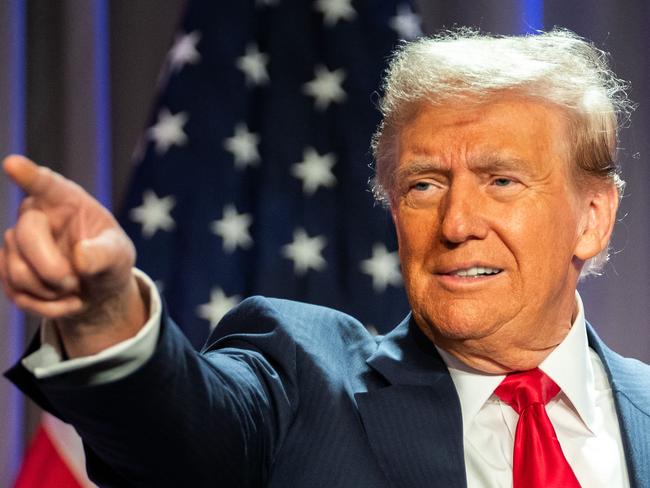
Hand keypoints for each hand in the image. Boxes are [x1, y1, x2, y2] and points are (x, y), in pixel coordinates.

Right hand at [0, 155, 146, 356]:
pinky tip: (65, 302)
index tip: (13, 164)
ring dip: (51, 292)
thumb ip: (105, 254)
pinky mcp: (7, 269)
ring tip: (74, 290)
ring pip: (17, 271)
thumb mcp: (119, 256)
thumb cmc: (109, 260)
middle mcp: (35, 214)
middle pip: (24, 236)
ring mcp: (16, 242)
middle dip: (52, 269)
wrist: (96, 289)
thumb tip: (80, 257)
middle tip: (75, 282)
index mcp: (65, 200)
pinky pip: (16, 293)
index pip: (44, 184)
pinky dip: (46, 307)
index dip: (28, 175)